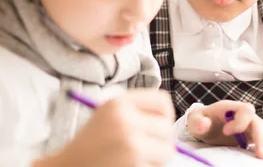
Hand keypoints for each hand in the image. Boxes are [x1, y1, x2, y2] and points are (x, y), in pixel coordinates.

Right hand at [34, 89, 175, 166]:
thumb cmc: (91, 143)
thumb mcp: (108, 115)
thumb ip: (137, 111)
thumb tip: (171, 121)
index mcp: (119, 103)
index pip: (163, 101)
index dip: (164, 115)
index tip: (156, 126)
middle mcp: (125, 120)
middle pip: (167, 128)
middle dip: (161, 141)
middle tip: (145, 148)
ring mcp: (130, 145)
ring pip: (167, 150)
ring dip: (157, 158)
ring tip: (136, 158)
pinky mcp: (134, 165)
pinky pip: (156, 166)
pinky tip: (129, 166)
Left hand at [187, 100, 262, 159]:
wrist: (204, 123)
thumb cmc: (200, 120)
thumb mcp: (195, 121)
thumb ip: (198, 122)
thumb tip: (204, 123)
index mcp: (230, 107)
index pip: (245, 110)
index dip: (240, 121)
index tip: (227, 133)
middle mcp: (243, 114)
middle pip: (258, 122)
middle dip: (262, 138)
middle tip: (262, 156)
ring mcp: (249, 124)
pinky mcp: (251, 134)